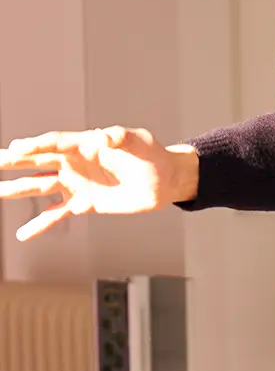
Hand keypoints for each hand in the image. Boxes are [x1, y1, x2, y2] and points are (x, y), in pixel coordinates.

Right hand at [0, 128, 198, 240]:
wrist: (164, 180)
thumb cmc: (151, 154)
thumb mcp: (138, 141)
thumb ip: (120, 137)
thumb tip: (103, 138)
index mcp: (83, 144)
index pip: (53, 143)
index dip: (34, 145)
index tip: (15, 148)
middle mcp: (74, 164)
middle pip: (37, 162)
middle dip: (13, 163)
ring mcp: (76, 184)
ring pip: (40, 187)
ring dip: (16, 190)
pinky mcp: (85, 204)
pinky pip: (57, 215)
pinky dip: (40, 224)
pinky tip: (23, 234)